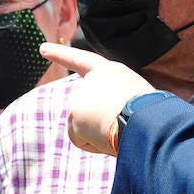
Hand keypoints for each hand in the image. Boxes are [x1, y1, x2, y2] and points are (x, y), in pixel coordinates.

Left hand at [40, 44, 154, 155]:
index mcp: (110, 71)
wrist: (143, 117)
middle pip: (88, 110)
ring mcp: (79, 97)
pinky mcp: (73, 114)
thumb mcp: (137, 99)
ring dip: (101, 134)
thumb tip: (110, 125)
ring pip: (86, 127)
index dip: (61, 54)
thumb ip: (117, 103)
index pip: (82, 60)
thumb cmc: (152, 112)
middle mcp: (90, 81)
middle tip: (123, 123)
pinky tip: (108, 136)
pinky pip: (82, 140)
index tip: (42, 48)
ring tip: (120, 127)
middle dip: (100, 124)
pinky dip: (94, 145)